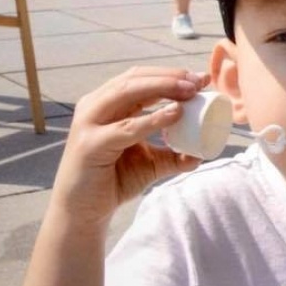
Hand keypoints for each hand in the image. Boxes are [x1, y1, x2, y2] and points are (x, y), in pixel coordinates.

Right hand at [53, 67, 206, 228]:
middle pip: (134, 79)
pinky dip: (152, 119)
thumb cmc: (114, 181)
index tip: (201, 78)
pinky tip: (174, 113)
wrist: (83, 211)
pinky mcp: (90, 145)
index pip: (140, 78)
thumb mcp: (150, 164)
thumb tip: (200, 155)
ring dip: (162, 88)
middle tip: (198, 81)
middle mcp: (94, 107)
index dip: (171, 74)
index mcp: (107, 104)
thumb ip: (173, 156)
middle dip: (169, 76)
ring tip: (190, 91)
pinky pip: (125, 128)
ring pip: (127, 93)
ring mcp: (88, 124)